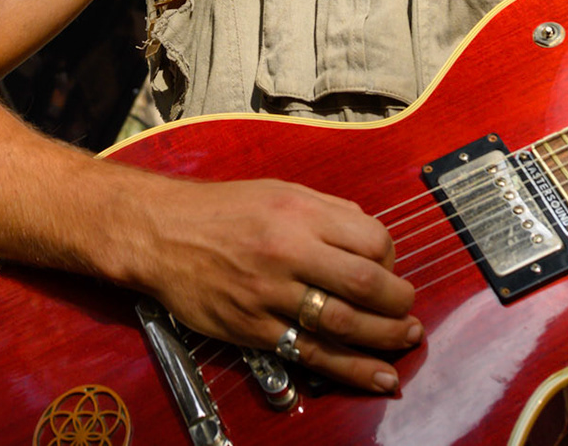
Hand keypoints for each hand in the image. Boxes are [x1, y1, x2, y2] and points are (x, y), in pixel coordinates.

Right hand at [133, 176, 420, 392]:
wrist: (159, 233)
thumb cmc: (219, 210)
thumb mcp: (277, 191)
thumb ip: (326, 212)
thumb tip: (371, 239)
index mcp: (298, 212)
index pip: (370, 239)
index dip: (392, 259)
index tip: (390, 270)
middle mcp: (287, 251)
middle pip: (365, 284)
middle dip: (399, 303)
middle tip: (407, 311)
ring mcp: (269, 293)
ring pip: (343, 324)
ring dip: (384, 338)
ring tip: (406, 340)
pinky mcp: (253, 328)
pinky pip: (310, 353)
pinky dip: (351, 369)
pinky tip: (378, 377)